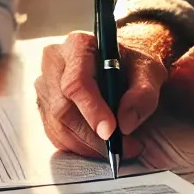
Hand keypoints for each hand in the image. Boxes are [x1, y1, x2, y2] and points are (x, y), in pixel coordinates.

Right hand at [34, 30, 167, 159]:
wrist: (119, 62)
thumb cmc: (132, 63)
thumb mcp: (149, 70)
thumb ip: (143, 94)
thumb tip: (125, 123)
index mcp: (78, 45)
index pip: (77, 82)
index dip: (92, 110)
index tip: (111, 132)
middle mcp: (54, 62)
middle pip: (63, 108)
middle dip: (93, 136)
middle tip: (123, 148)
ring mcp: (45, 85)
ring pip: (57, 125)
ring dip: (88, 145)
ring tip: (118, 148)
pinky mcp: (44, 105)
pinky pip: (55, 134)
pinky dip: (79, 146)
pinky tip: (100, 145)